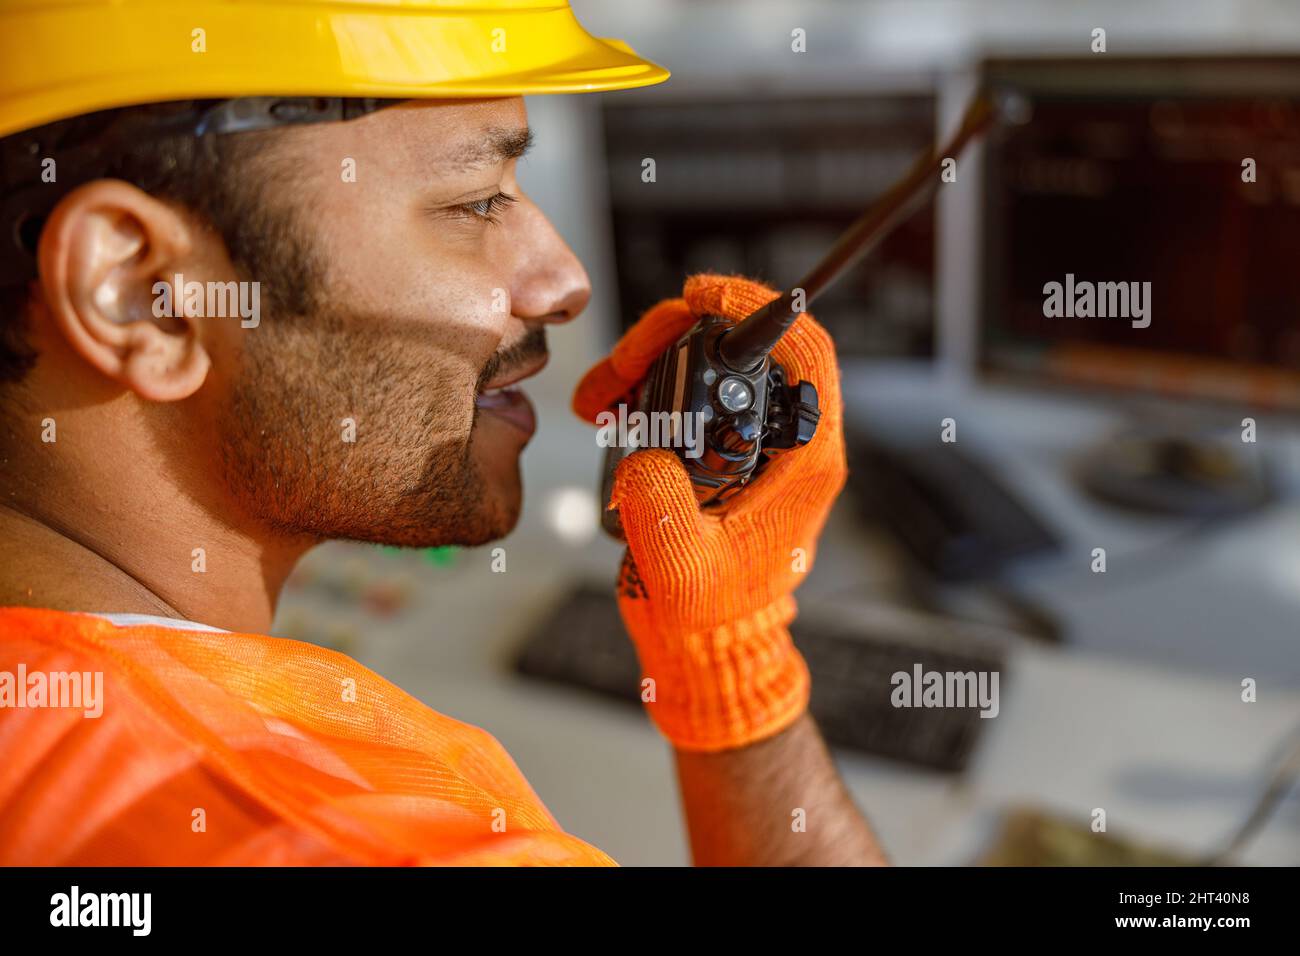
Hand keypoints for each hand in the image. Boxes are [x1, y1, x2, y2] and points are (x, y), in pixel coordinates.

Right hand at [573, 274, 845, 750]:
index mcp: (805, 462)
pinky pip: (689, 396)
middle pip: (745, 347)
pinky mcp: (723, 453)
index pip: (806, 354)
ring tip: (602, 398)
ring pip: (710, 366)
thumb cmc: (710, 616)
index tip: (701, 295)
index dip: (757, 306)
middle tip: (620, 368)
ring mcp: (755, 446)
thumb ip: (661, 507)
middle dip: (673, 339)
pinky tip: (611, 413)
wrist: (705, 644)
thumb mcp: (682, 570)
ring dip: (650, 366)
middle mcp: (787, 444)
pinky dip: (647, 391)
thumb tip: (644, 453)